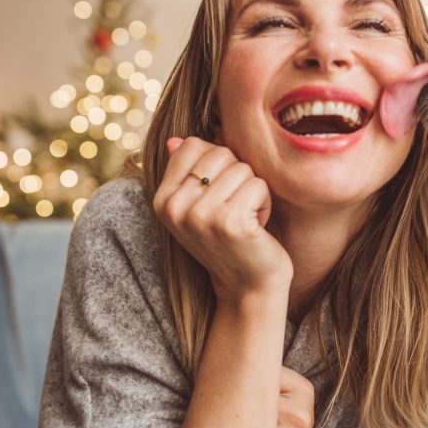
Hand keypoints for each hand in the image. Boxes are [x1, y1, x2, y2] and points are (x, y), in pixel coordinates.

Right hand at [154, 136, 291, 301]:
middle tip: (235, 210)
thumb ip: (187, 172)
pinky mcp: (230, 222)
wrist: (247, 286)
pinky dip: (265, 204)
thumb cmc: (228, 239)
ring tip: (245, 219)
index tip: (218, 195)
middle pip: (220, 153)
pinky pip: (258, 185)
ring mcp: (201, 215)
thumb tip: (175, 140)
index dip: (218, 164)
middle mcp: (175, 207)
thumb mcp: (198, 206)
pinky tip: (256, 227)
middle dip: (238, 177)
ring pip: (242, 168)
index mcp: (162, 200)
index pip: (193, 146)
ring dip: (253, 192)